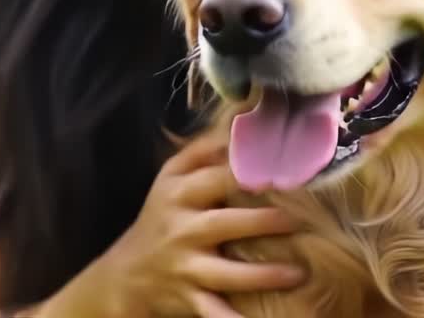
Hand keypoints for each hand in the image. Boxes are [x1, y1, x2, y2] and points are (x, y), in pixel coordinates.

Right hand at [102, 132, 306, 316]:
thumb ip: (200, 151)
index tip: (285, 172)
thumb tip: (237, 125)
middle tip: (299, 220)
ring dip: (262, 275)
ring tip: (298, 273)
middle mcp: (181, 229)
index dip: (249, 173)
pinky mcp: (188, 299)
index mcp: (180, 194)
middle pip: (224, 224)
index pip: (217, 178)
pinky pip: (214, 314)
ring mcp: (185, 267)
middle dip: (261, 222)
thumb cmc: (159, 218)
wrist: (125, 275)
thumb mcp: (169, 179)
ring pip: (226, 273)